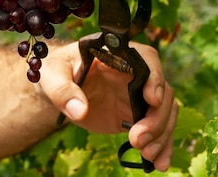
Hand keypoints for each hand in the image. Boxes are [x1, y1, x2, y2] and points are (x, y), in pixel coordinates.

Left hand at [40, 38, 177, 171]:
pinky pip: (157, 129)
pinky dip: (162, 146)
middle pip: (162, 91)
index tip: (152, 100)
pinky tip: (159, 164)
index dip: (154, 78)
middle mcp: (134, 73)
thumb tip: (79, 109)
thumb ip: (63, 90)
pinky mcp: (136, 115)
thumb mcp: (52, 75)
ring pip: (165, 112)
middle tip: (138, 139)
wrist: (57, 88)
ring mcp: (138, 95)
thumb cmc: (56, 71)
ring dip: (161, 135)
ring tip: (147, 154)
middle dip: (156, 118)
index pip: (147, 60)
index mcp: (117, 54)